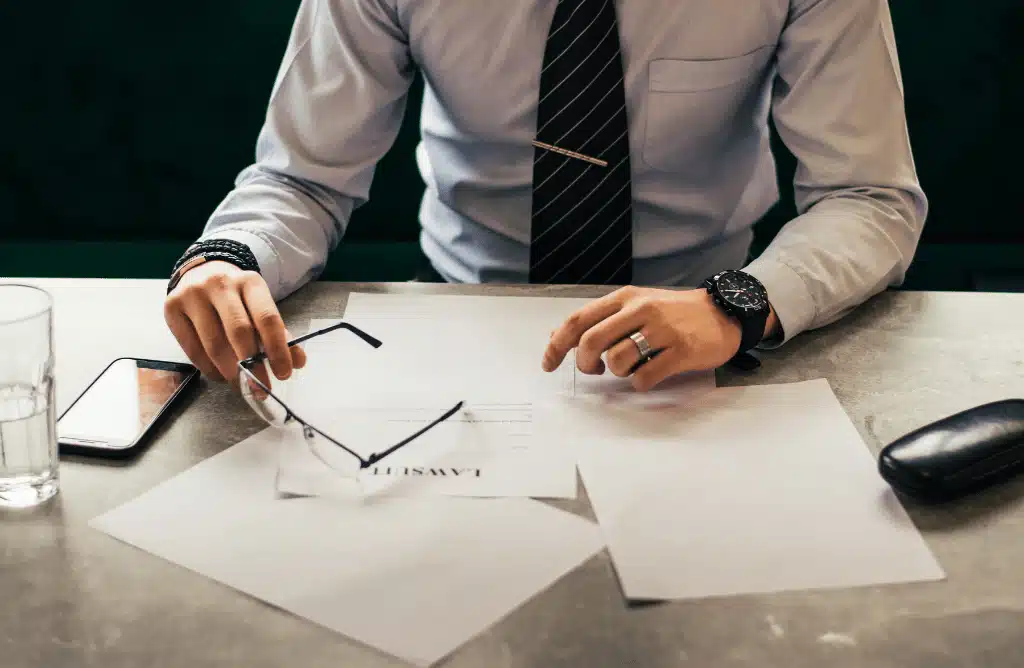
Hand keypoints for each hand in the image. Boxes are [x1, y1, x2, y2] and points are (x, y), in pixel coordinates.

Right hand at [164, 261, 305, 389]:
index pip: (267, 319)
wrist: (202, 272)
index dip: (277, 350)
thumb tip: (297, 362)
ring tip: (241, 384)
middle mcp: (220, 284)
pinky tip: (220, 374)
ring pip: (213, 344)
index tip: (284, 373)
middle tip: (261, 387)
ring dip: (230, 372)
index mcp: (250, 282)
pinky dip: (208, 368)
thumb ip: (279, 332)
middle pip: (239, 332)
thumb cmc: (237, 296)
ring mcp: (193, 295)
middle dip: (252, 366)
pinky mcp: (172, 308)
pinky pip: (192, 349)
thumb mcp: (260, 305)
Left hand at [542, 286, 771, 391]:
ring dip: (616, 373)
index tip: (548, 363)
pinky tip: (648, 376)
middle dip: (584, 363)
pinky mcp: (681, 351)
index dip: (557, 345)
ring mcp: (662, 330)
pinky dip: (640, 383)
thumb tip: (557, 335)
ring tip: (629, 368)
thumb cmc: (675, 312)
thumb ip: (600, 319)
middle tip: (592, 371)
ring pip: (617, 360)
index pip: (578, 320)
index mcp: (625, 298)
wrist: (724, 312)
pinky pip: (646, 376)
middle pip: (592, 341)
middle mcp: (641, 310)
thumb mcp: (636, 305)